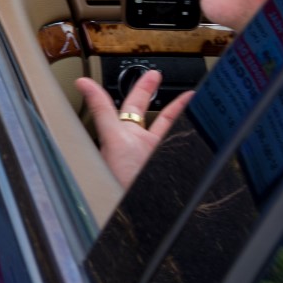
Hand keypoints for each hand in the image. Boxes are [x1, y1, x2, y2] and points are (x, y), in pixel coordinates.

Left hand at [75, 68, 189, 187]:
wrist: (141, 207)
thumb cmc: (120, 176)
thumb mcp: (112, 137)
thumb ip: (101, 109)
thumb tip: (82, 83)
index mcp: (125, 133)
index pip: (133, 104)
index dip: (141, 88)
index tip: (151, 75)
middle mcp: (141, 143)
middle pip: (153, 113)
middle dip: (156, 94)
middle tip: (160, 76)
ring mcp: (156, 152)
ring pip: (170, 128)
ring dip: (180, 113)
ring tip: (193, 97)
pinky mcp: (170, 162)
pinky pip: (182, 142)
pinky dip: (191, 133)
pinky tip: (200, 124)